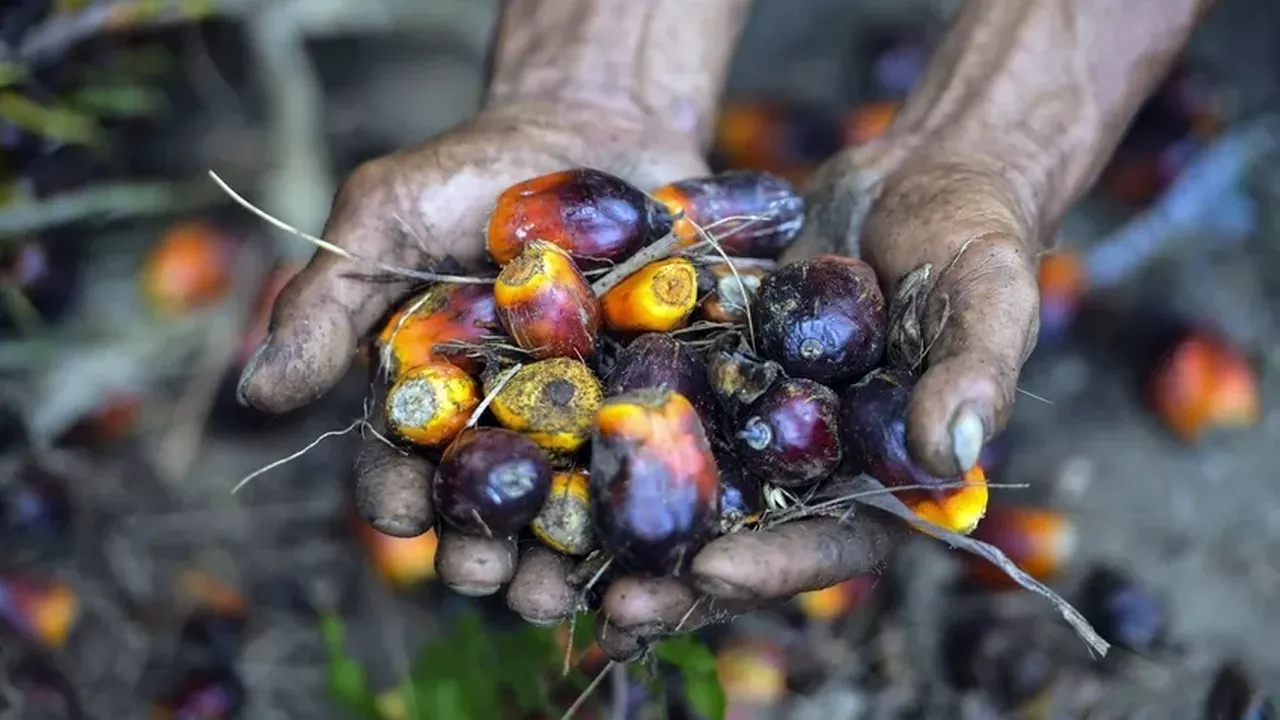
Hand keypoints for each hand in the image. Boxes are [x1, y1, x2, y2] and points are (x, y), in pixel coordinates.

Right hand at [233, 96, 915, 659]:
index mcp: (430, 399)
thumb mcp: (385, 217)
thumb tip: (255, 395)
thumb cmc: (473, 173)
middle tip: (491, 574)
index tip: (408, 515)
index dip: (400, 496)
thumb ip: (328, 303)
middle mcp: (504, 428)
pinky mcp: (661, 409)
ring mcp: (586, 424)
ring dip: (564, 562)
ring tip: (568, 590)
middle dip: (484, 551)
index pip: (401, 464)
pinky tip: (658, 550)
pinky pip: (659, 474)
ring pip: (571, 515)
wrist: (596, 127)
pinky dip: (656, 516)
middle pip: (488, 511)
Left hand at [544, 137, 1043, 661]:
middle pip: (744, 538)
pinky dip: (613, 429)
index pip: (833, 545)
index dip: (774, 568)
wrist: (914, 171)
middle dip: (677, 577)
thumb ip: (975, 375)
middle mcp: (814, 463)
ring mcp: (757, 418)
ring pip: (687, 487)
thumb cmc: (974, 236)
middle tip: (609, 604)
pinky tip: (547, 446)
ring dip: (626, 524)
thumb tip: (948, 459)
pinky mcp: (714, 369)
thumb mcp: (990, 294)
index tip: (710, 575)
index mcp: (885, 476)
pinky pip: (660, 405)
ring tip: (556, 556)